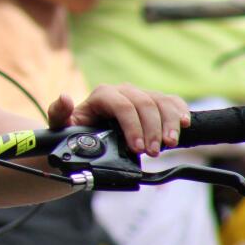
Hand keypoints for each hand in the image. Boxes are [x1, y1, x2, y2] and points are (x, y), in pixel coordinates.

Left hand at [46, 85, 189, 157]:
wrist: (88, 136)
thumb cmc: (75, 131)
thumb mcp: (62, 126)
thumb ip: (59, 113)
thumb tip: (65, 98)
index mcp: (103, 95)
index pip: (123, 106)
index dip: (133, 126)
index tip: (137, 148)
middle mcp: (124, 91)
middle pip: (145, 104)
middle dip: (152, 130)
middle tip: (153, 153)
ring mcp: (141, 95)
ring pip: (161, 102)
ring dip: (169, 124)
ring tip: (169, 144)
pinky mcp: (155, 102)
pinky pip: (172, 101)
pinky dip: (180, 111)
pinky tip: (185, 124)